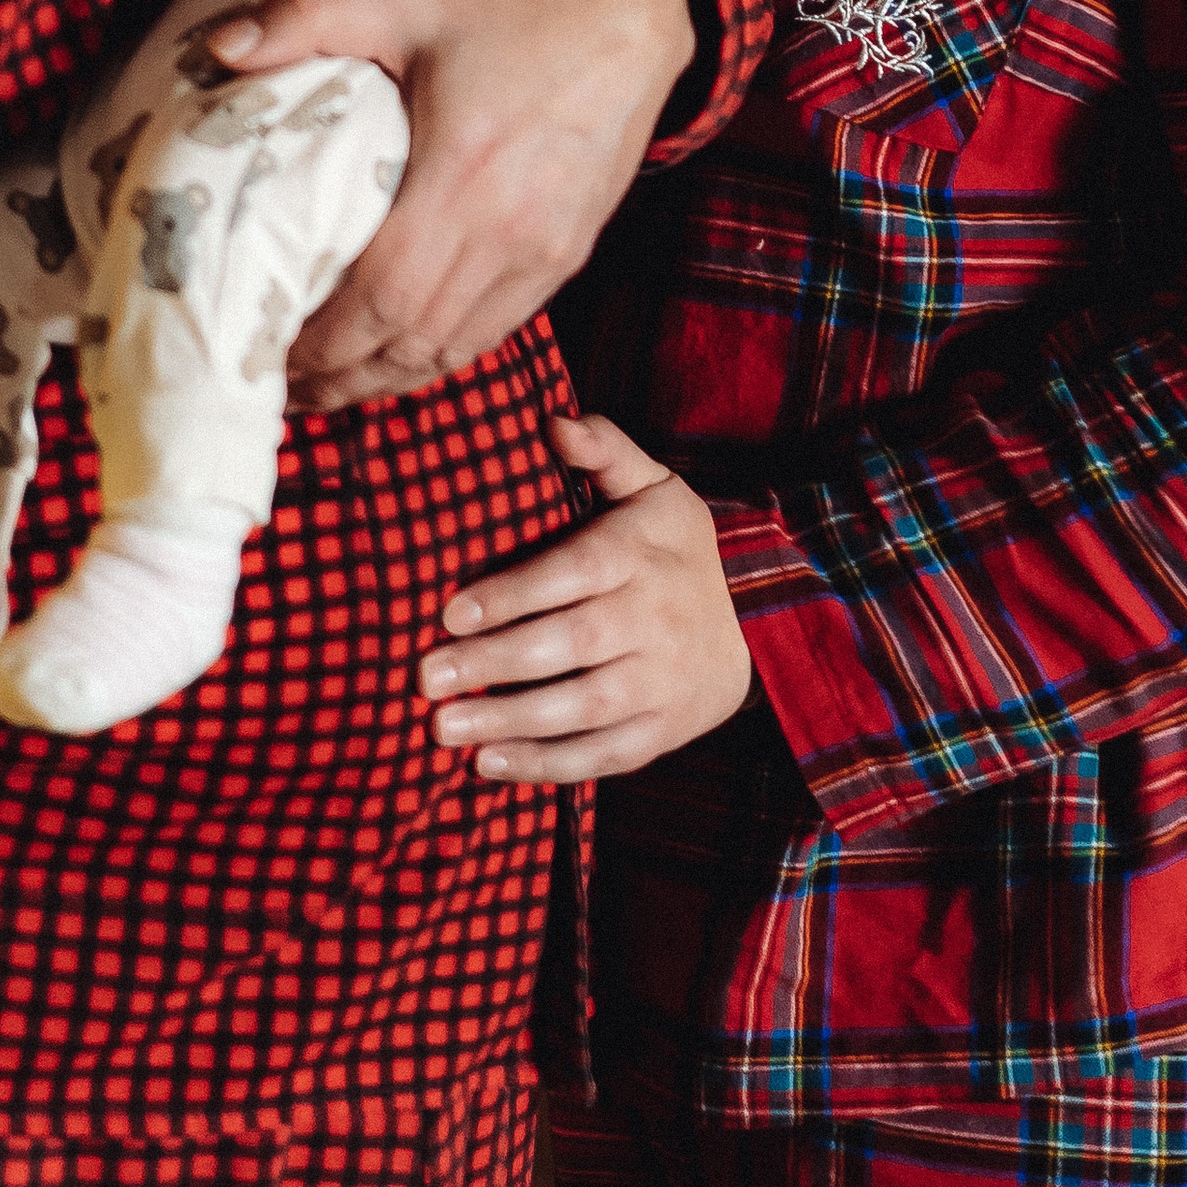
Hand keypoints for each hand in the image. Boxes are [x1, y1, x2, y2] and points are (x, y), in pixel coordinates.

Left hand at [203, 0, 693, 406]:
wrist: (627, 13)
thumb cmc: (510, 6)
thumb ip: (311, 15)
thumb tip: (221, 46)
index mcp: (460, 177)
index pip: (381, 299)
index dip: (322, 343)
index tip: (269, 355)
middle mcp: (507, 232)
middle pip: (411, 340)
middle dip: (341, 377)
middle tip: (280, 386)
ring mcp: (544, 252)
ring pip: (455, 348)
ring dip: (389, 379)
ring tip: (330, 388)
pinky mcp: (568, 255)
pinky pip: (497, 330)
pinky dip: (443, 355)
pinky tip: (405, 356)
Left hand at [418, 411, 751, 781]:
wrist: (759, 619)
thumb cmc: (676, 546)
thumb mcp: (654, 484)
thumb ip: (604, 449)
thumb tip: (552, 422)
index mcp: (641, 553)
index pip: (575, 571)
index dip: (513, 593)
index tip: (449, 612)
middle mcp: (655, 618)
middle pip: (572, 643)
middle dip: (496, 662)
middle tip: (426, 675)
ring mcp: (663, 680)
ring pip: (584, 706)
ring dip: (510, 721)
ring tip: (444, 727)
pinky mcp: (664, 730)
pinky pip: (604, 755)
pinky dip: (547, 764)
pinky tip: (489, 764)